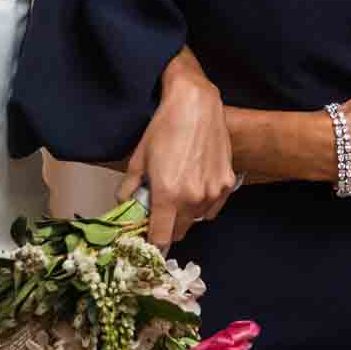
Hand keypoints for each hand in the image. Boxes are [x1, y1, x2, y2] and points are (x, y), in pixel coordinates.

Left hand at [115, 57, 235, 248]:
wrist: (196, 106)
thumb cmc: (164, 128)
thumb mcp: (138, 158)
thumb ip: (129, 188)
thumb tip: (124, 205)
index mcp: (167, 195)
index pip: (161, 238)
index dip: (152, 243)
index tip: (147, 241)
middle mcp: (192, 198)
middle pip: (179, 232)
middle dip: (167, 228)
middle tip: (159, 212)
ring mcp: (213, 192)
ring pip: (195, 220)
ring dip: (184, 215)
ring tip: (177, 191)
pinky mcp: (227, 184)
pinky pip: (212, 208)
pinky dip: (202, 205)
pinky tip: (194, 186)